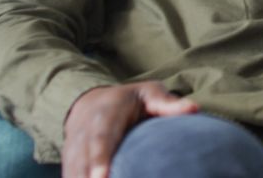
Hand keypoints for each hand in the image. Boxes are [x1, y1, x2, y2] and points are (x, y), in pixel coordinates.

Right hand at [63, 82, 198, 177]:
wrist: (88, 101)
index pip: (101, 138)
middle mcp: (84, 132)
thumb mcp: (149, 93)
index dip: (100, 158)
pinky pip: (70, 176)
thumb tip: (194, 109)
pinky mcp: (68, 161)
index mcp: (105, 114)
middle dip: (88, 176)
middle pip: (82, 160)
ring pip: (72, 170)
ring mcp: (73, 148)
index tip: (103, 176)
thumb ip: (167, 103)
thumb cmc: (129, 100)